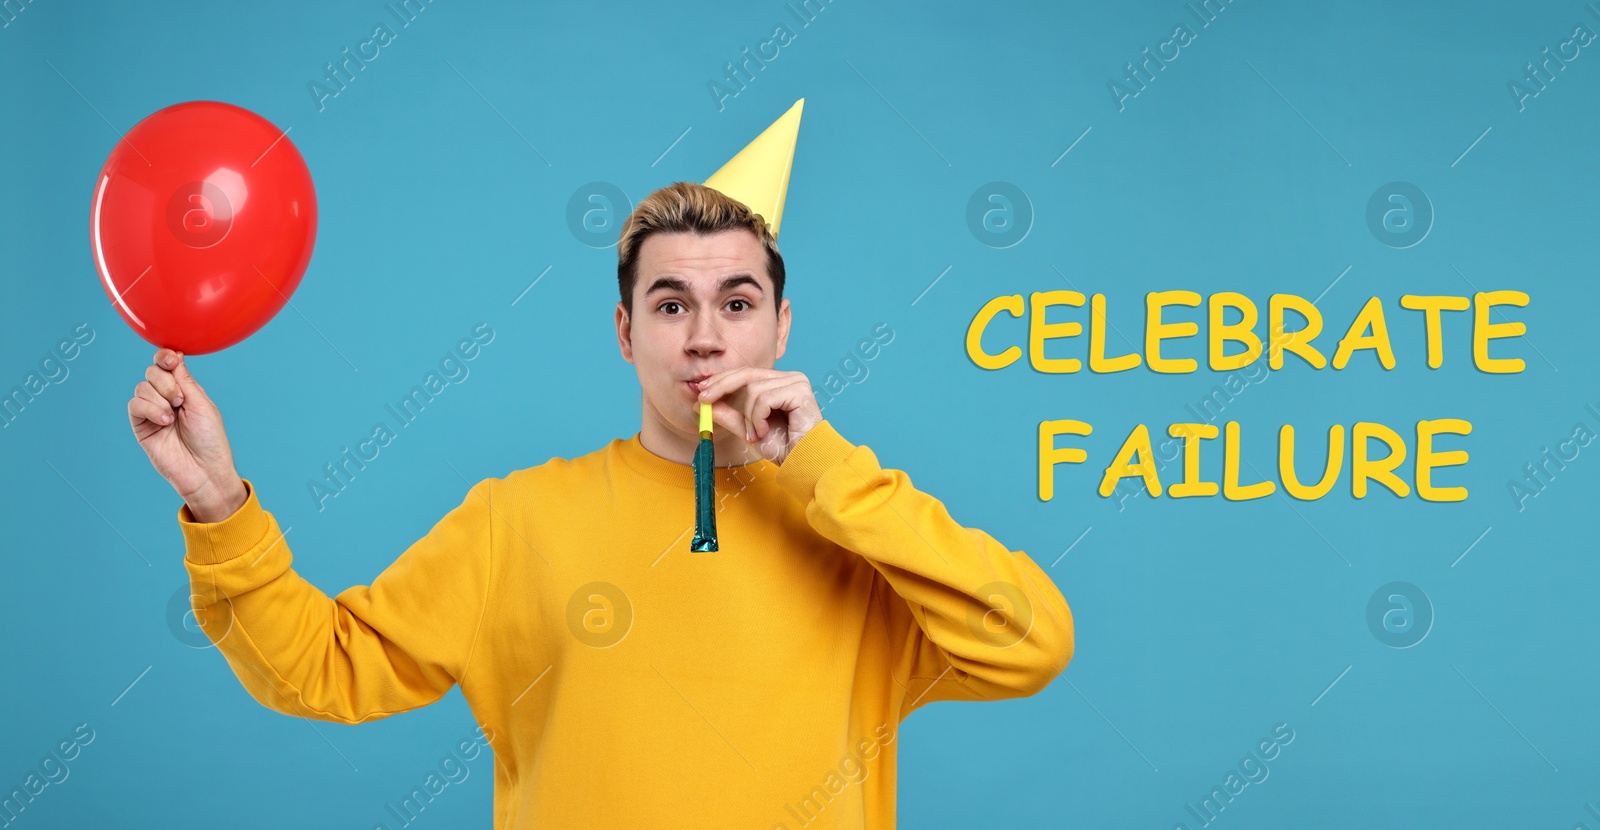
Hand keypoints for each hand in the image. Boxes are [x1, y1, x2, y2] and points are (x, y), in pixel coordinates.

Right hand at [128, 348, 246, 522]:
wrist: (204, 470)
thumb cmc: (210, 439)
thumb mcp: (202, 404)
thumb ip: (185, 380)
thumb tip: (175, 355)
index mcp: (185, 390)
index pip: (168, 364)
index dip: (165, 357)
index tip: (172, 360)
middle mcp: (166, 398)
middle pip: (152, 372)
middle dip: (166, 382)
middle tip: (180, 400)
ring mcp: (152, 412)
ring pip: (142, 387)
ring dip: (160, 398)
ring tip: (174, 416)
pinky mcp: (141, 426)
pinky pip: (135, 405)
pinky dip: (150, 409)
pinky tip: (164, 421)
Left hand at [695, 367, 822, 464]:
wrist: (802, 462)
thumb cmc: (782, 448)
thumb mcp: (747, 429)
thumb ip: (728, 414)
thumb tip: (701, 404)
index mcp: (779, 383)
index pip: (746, 374)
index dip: (722, 380)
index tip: (701, 390)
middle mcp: (789, 378)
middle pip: (747, 374)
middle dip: (721, 386)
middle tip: (703, 400)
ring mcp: (797, 382)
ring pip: (754, 390)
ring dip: (748, 417)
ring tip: (754, 434)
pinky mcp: (800, 390)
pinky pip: (765, 398)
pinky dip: (758, 418)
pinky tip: (764, 432)